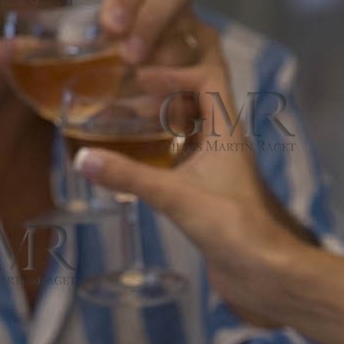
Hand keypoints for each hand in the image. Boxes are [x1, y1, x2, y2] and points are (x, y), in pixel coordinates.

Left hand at [0, 0, 208, 94]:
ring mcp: (199, 42)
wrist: (138, 134)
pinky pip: (211, 72)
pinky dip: (190, 87)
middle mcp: (172, 15)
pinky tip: (171, 109)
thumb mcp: (66, 82)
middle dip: (153, 14)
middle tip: (129, 54)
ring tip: (145, 85)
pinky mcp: (217, 77)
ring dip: (171, 54)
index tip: (106, 27)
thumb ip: (31, 67)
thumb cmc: (107, 96)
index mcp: (136, 4)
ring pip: (196, 31)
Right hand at [72, 36, 299, 318]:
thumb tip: (81, 158)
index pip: (208, 76)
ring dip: (166, 117)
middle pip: (201, 97)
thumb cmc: (230, 227)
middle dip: (169, 87)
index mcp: (226, 130)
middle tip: (129, 87)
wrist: (262, 272)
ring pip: (194, 127)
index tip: (140, 79)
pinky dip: (165, 148)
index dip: (174, 70)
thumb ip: (129, 177)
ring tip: (127, 115)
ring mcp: (220, 168)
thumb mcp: (175, 197)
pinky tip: (138, 157)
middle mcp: (226, 142)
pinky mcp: (211, 192)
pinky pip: (187, 156)